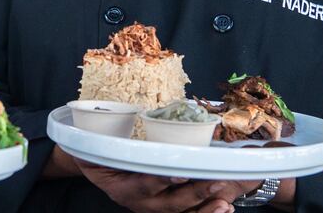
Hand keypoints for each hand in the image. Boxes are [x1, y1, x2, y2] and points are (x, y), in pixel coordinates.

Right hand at [75, 157, 259, 212]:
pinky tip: (225, 208)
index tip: (179, 175)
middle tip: (215, 182)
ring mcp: (155, 208)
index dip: (161, 181)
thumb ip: (107, 139)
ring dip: (205, 207)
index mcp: (123, 186)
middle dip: (194, 193)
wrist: (98, 169)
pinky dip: (207, 212)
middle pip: (169, 203)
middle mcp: (141, 202)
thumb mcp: (98, 146)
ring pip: (181, 212)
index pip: (143, 185)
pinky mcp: (167, 209)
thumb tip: (109, 119)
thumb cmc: (102, 153)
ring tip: (224, 202)